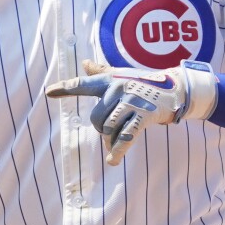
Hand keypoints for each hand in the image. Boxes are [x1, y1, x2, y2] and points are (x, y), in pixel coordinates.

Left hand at [45, 60, 215, 165]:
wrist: (177, 88)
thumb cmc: (144, 82)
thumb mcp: (122, 76)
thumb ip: (101, 73)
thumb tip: (84, 63)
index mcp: (110, 81)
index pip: (83, 84)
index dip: (65, 88)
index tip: (48, 92)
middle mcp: (118, 89)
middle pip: (96, 118)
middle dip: (102, 129)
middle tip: (115, 128)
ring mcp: (131, 102)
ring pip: (108, 128)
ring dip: (112, 139)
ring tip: (120, 139)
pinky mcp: (144, 116)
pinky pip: (125, 137)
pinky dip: (117, 151)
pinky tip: (112, 161)